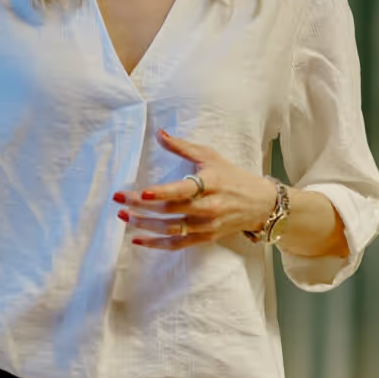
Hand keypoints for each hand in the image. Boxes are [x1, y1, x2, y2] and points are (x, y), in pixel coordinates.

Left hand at [111, 128, 277, 249]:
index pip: (182, 190)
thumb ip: (182, 147)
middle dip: (141, 207)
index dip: (162, 193)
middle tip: (119, 201)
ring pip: (171, 229)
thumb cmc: (232, 176)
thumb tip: (159, 133)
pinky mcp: (205, 238)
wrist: (259, 203)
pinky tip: (137, 239)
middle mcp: (208, 207)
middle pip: (171, 210)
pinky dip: (156, 244)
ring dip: (144, 225)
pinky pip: (177, 244)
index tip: (141, 192)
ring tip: (123, 217)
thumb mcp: (209, 156)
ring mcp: (206, 225)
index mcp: (210, 184)